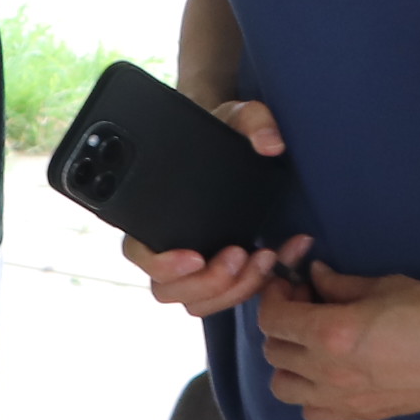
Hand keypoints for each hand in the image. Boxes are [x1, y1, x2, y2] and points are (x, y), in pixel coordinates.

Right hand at [122, 101, 301, 316]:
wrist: (238, 144)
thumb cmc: (224, 131)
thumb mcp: (238, 116)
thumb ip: (253, 120)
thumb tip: (270, 143)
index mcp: (151, 215)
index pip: (138, 253)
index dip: (161, 263)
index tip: (194, 256)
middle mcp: (166, 246)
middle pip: (169, 290)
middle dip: (208, 282)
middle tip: (240, 254)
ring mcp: (194, 265)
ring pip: (199, 303)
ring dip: (233, 290)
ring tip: (264, 257)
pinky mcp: (222, 272)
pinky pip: (228, 298)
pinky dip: (256, 286)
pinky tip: (281, 256)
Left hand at [259, 263, 419, 419]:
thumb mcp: (386, 286)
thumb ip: (341, 284)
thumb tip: (315, 277)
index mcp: (331, 333)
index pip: (273, 319)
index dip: (274, 297)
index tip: (292, 285)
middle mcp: (327, 372)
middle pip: (273, 351)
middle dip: (283, 324)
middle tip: (308, 306)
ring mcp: (342, 400)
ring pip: (283, 387)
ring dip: (289, 363)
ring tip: (314, 345)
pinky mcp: (360, 416)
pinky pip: (312, 413)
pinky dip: (310, 396)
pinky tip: (331, 376)